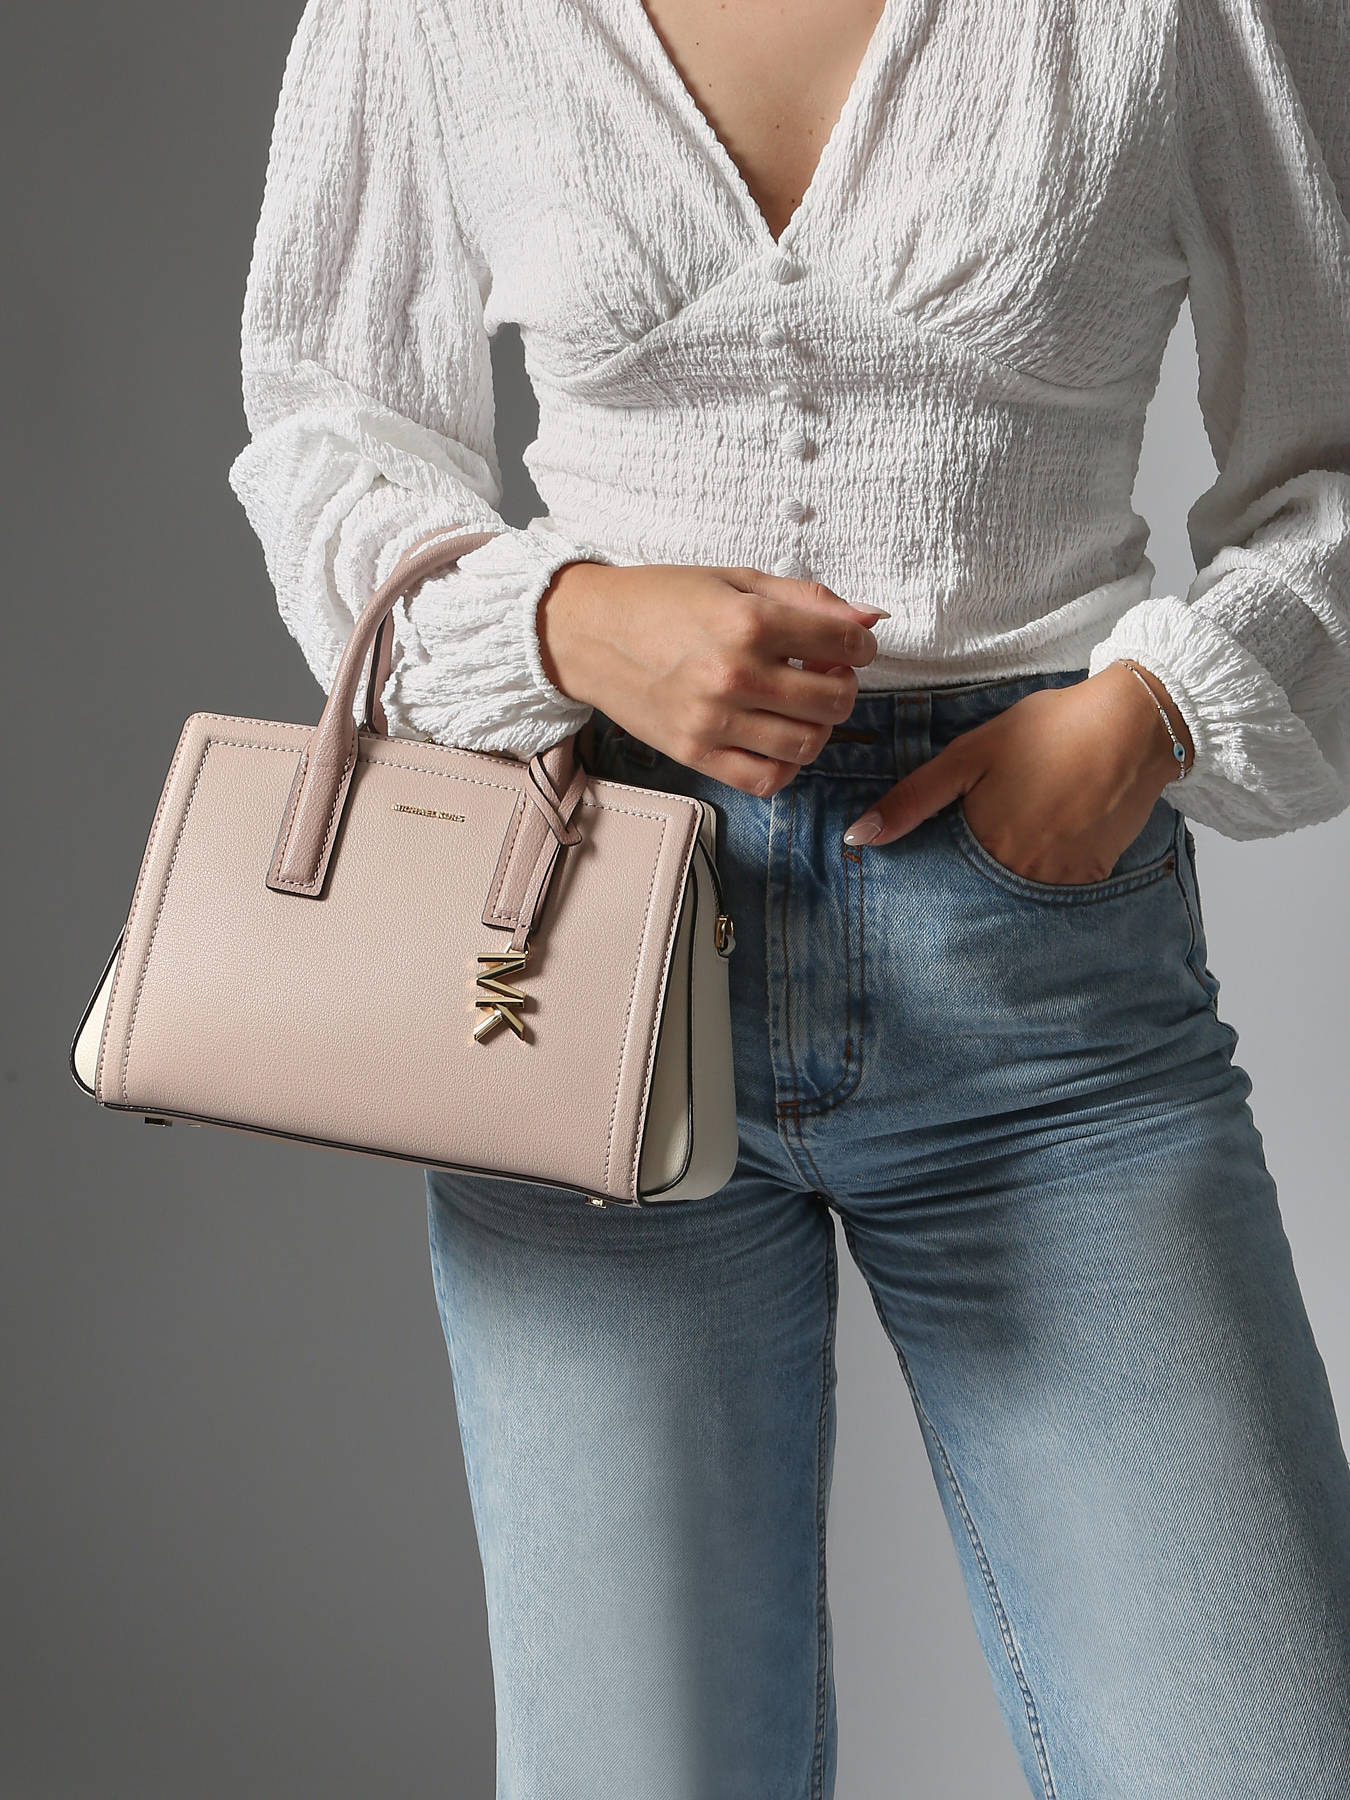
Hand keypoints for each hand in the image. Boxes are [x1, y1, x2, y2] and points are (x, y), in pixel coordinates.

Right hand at [537, 560, 888, 795]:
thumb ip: (807, 598)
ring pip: (806, 745)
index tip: (851, 647)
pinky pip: (765, 779)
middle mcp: (734, 675)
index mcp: (748, 622)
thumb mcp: (736, 581)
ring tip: (799, 707)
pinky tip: (777, 739)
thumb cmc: (662, 600)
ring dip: (818, 728)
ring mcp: (713, 721)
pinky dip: (785, 765)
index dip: (860, 647)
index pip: (842, 645)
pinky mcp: (695, 753)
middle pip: (833, 702)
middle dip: (844, 688)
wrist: (589, 634)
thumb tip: (870, 619)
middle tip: (824, 676)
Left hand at [840, 661, 1195, 880]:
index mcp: (982, 843)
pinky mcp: (1093, 876)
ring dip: (1012, 869)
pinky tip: (1055, 829)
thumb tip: (859, 837)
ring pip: (1017, 889)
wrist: (1134, 725)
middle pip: (979, 887)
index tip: (944, 842)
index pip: (941, 876)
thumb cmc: (1049, 730)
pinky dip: (1049, 867)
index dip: (937, 861)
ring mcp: (1059, 880)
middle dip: (973, 868)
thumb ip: (914, 798)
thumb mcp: (970, 754)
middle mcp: (1019, 873)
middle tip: (996, 821)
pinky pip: (1057, 887)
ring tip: (1027, 823)